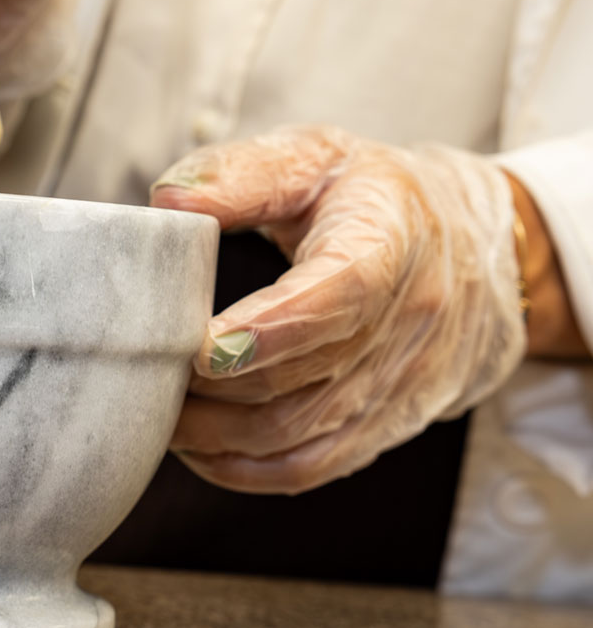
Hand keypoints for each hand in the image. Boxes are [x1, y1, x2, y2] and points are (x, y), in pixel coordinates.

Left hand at [150, 126, 527, 493]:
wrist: (481, 252)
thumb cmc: (378, 200)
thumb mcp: (318, 158)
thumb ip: (243, 174)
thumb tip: (168, 202)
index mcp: (389, 241)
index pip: (340, 293)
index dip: (270, 329)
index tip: (202, 346)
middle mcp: (407, 322)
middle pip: (300, 378)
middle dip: (213, 388)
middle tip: (147, 374)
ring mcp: (400, 383)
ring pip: (297, 433)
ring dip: (217, 434)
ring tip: (159, 412)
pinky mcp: (388, 425)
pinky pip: (311, 466)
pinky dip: (245, 468)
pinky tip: (199, 448)